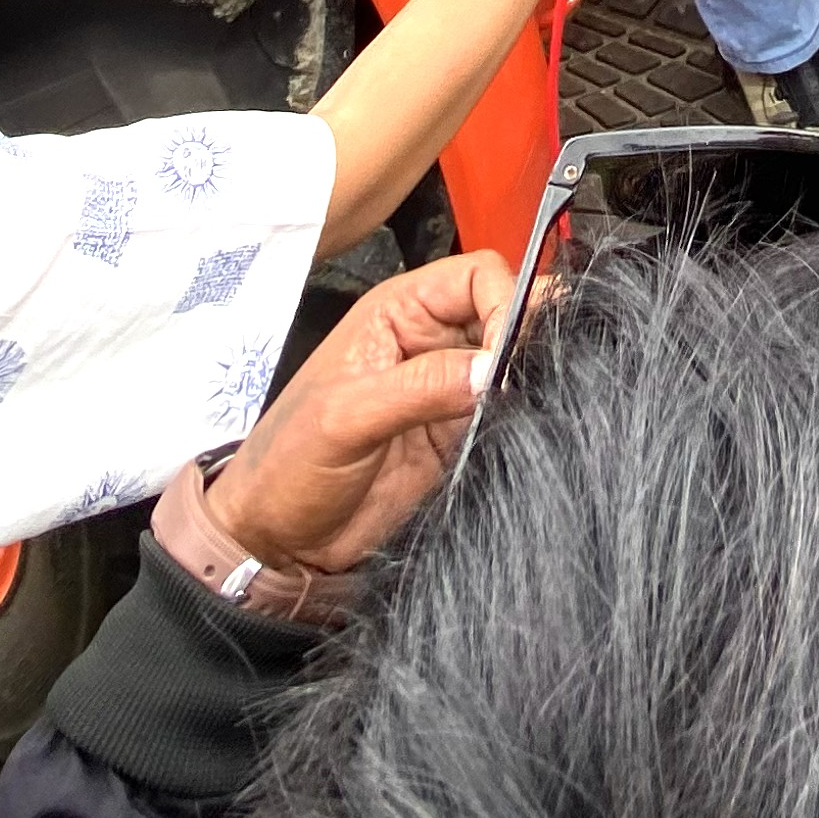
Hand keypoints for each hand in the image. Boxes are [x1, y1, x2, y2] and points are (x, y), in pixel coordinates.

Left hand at [199, 250, 508, 577]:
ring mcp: (449, 389)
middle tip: (536, 379)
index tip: (509, 355)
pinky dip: (528, 414)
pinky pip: (511, 410)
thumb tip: (495, 368)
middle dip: (530, 337)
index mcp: (398, 312)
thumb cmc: (290, 464)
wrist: (279, 540)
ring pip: (515, 361)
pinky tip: (532, 428)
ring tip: (539, 405)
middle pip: (505, 312)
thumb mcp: (346, 417)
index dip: (506, 301)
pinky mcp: (461, 435)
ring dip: (533, 376)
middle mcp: (431, 341)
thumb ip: (420, 387)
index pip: (477, 276)